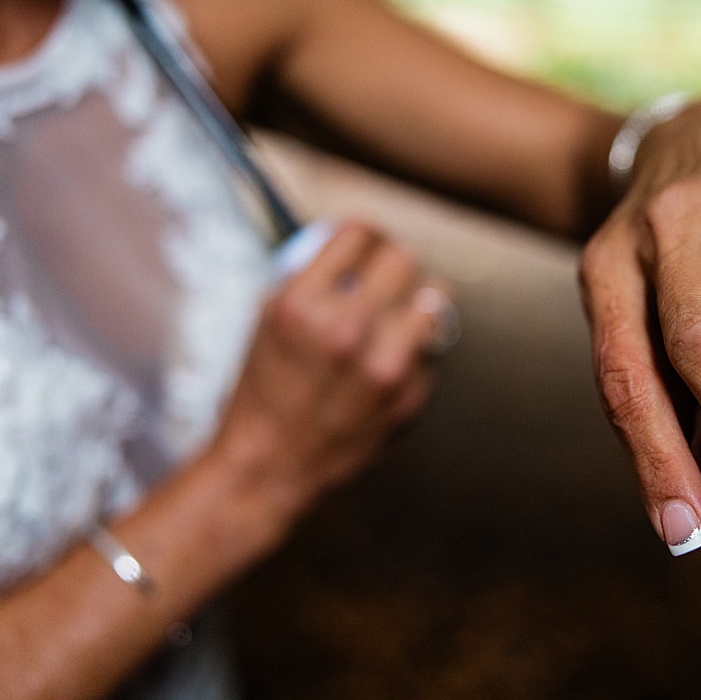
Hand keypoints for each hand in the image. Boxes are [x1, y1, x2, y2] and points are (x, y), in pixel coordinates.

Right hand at [209, 221, 447, 511]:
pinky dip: (419, 346)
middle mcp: (346, 329)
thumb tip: (359, 240)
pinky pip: (434, 346)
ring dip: (418, 300)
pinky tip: (392, 361)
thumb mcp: (269, 321)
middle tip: (385, 278)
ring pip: (435, 297)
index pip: (358, 232)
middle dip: (392, 264)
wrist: (270, 466)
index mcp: (300, 303)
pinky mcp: (410, 394)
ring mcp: (384, 364)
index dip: (364, 236)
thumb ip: (314, 278)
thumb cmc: (265, 391)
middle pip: (403, 258)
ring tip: (399, 315)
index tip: (365, 245)